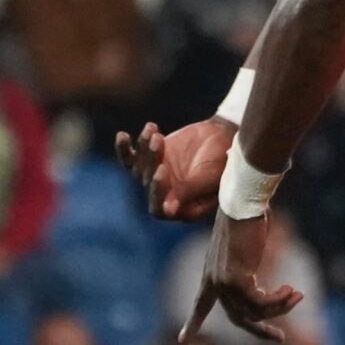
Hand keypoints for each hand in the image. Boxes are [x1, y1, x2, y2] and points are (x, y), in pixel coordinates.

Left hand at [115, 115, 231, 220]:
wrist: (221, 136)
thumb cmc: (222, 160)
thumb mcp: (208, 176)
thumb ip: (189, 191)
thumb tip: (169, 211)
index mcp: (183, 207)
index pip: (160, 209)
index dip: (157, 192)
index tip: (163, 169)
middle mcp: (167, 196)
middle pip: (148, 185)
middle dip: (152, 162)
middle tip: (160, 143)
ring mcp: (157, 177)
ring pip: (139, 168)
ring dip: (145, 149)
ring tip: (157, 133)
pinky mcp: (150, 160)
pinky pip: (129, 158)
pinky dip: (124, 148)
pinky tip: (123, 135)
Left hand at [181, 211, 302, 344]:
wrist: (243, 201)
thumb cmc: (249, 216)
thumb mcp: (248, 246)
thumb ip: (253, 266)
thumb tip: (267, 275)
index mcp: (211, 273)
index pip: (200, 304)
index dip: (192, 323)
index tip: (182, 340)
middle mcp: (214, 280)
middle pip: (237, 318)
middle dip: (261, 330)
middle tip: (281, 338)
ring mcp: (224, 281)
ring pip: (254, 311)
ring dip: (280, 307)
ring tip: (297, 295)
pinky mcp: (237, 278)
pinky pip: (261, 302)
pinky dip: (280, 300)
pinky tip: (292, 291)